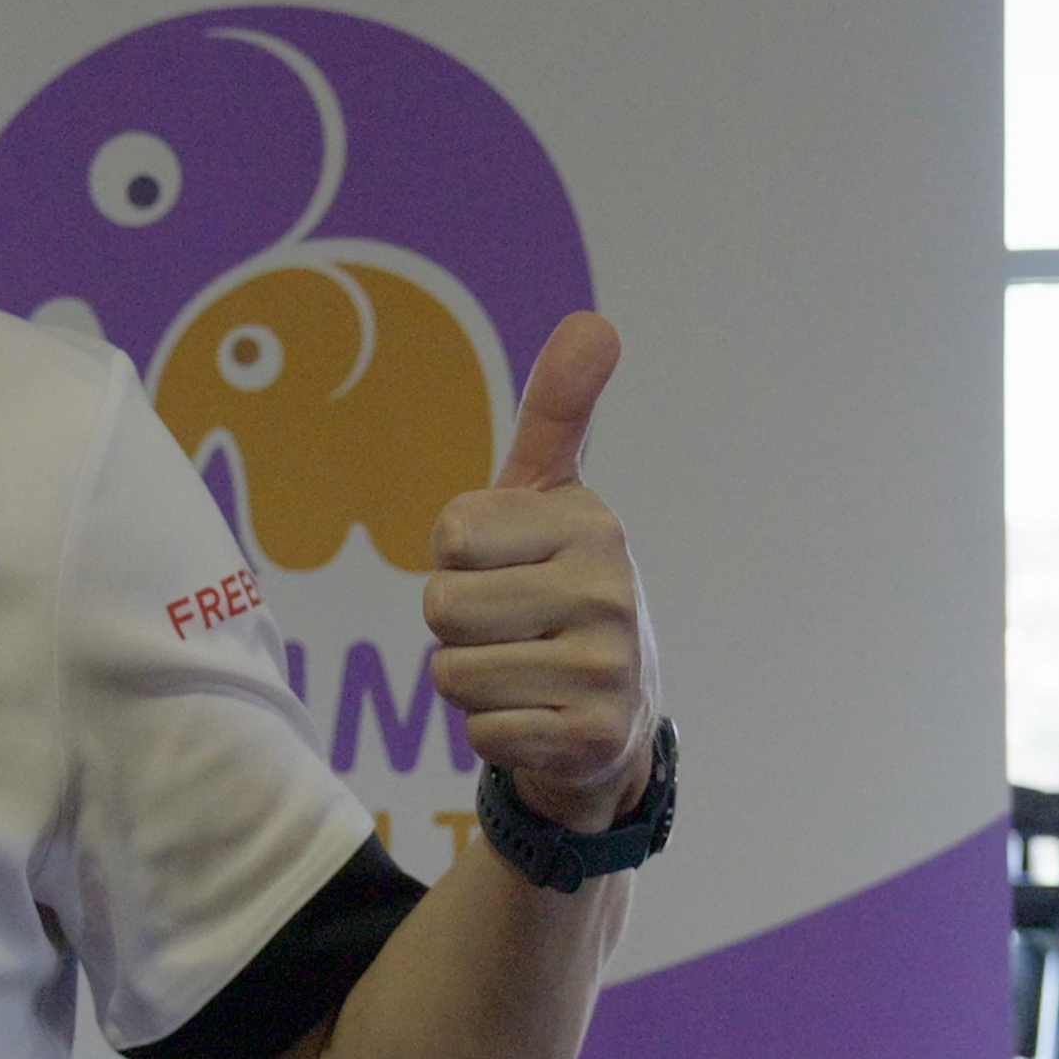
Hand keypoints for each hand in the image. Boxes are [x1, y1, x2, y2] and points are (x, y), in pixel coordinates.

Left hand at [427, 315, 656, 840]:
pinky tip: (539, 717)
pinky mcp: (591, 737)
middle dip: (456, 626)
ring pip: (454, 675)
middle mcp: (609, 590)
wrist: (616, 714)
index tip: (506, 567)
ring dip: (472, 683)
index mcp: (591, 522)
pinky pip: (480, 734)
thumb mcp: (554, 496)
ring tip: (524, 671)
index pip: (450, 534)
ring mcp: (607, 667)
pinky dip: (495, 733)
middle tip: (511, 628)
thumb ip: (559, 409)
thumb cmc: (559, 587)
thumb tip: (596, 321)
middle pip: (442, 608)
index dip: (457, 558)